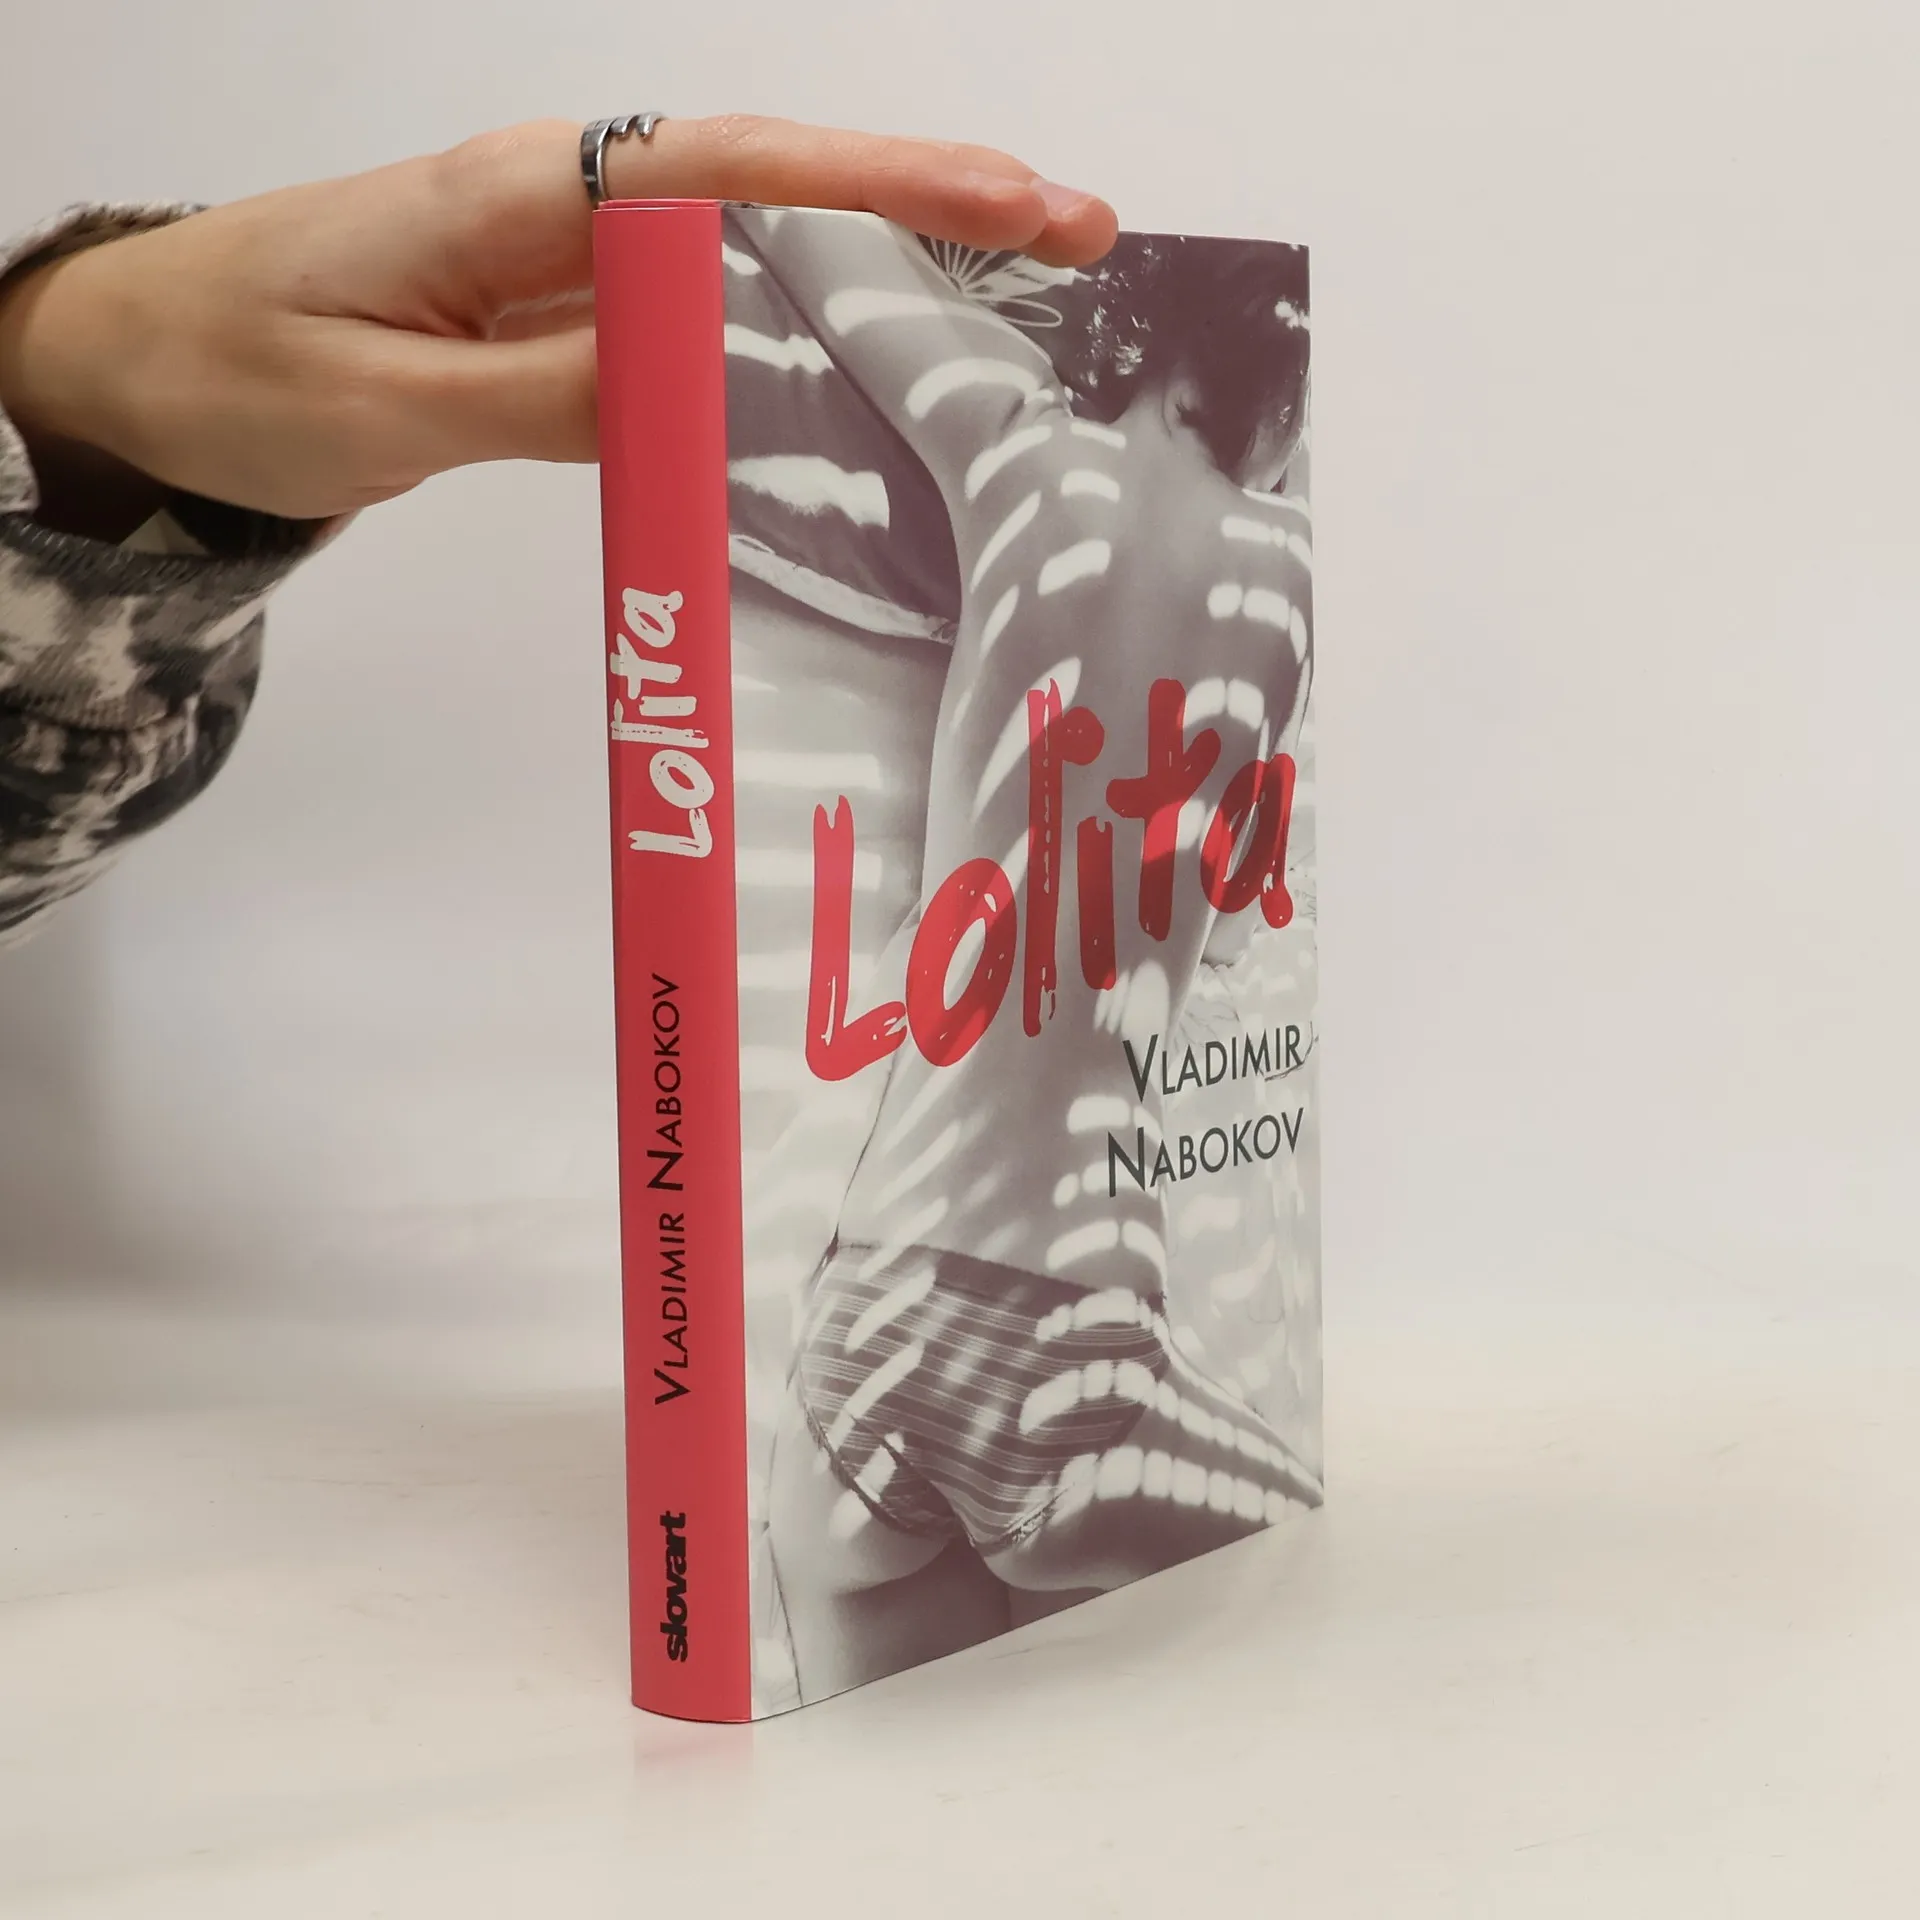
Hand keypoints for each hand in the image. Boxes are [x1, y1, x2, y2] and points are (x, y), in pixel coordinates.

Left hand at [0, 116, 1117, 527]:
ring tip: (1026, 327)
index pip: (737, 172)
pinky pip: (713, 340)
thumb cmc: (234, 368)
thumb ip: (551, 395)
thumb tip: (714, 390)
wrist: (144, 369)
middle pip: (786, 195)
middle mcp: (573, 215)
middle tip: (1086, 247)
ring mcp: (581, 274)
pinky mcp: (575, 335)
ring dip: (893, 288)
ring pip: (764, 266)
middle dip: (938, 214)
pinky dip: (804, 361)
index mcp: (526, 198)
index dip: (886, 184)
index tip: (1019, 203)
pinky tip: (877, 400)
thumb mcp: (383, 403)